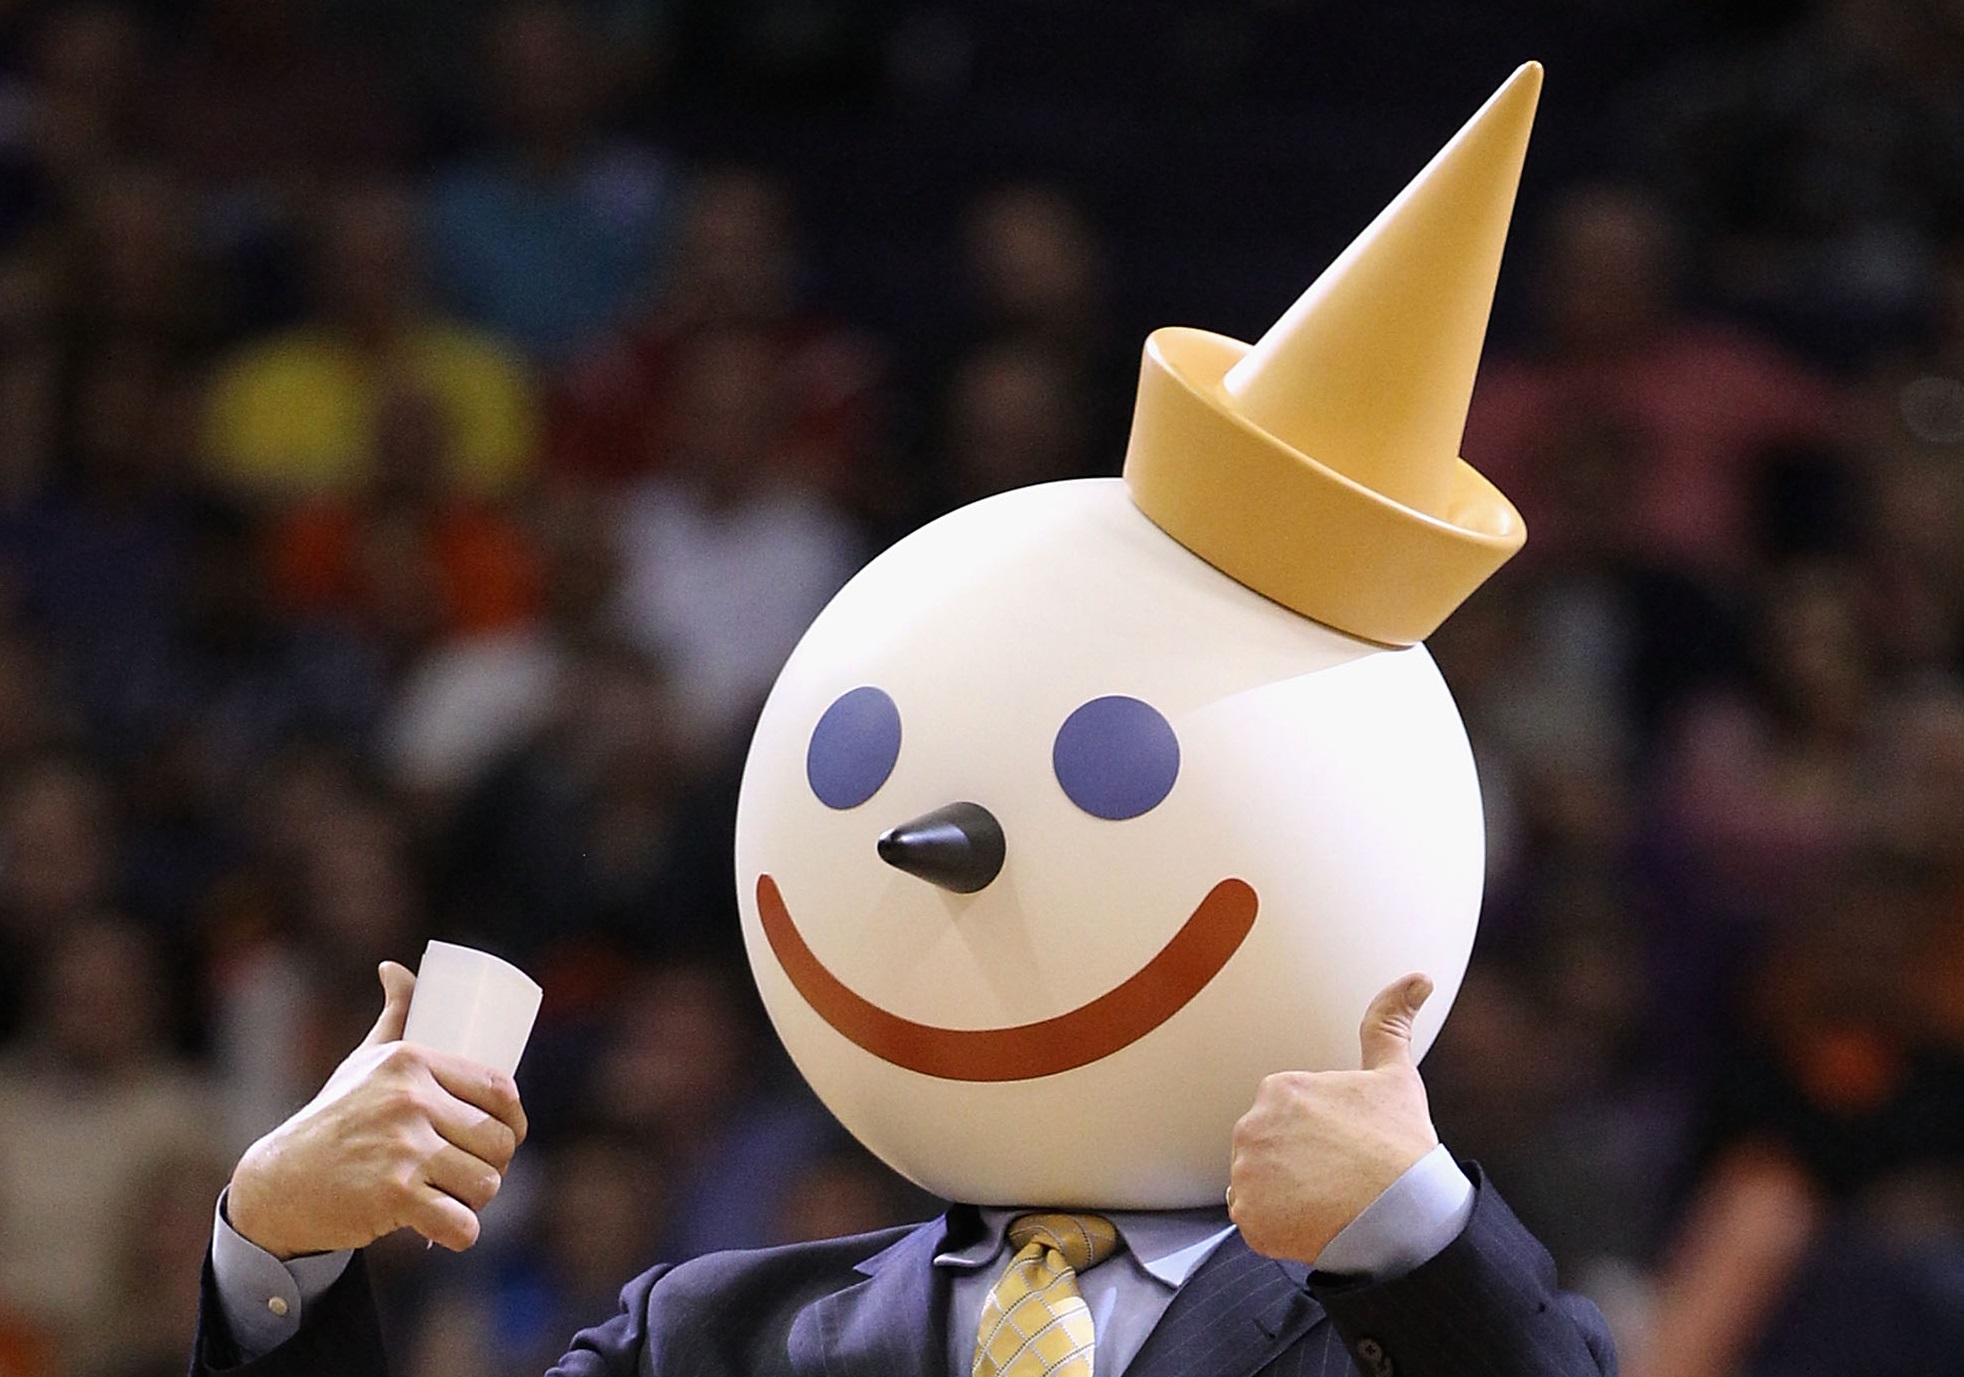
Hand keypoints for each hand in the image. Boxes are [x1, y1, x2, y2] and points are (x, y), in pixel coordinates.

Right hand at [226, 962, 529, 1258]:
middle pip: (498, 1141)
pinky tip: (447, 1231)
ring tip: (454, 1199)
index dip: (514, 1119)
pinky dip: (460, 1235)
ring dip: (477, 1201)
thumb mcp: (364, 1061)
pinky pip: (460, 1223)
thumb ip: (394, 1014)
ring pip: (486, 1182)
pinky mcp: (394, 1196)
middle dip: (494, 1164)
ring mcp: (402, 1149)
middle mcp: (410, 1100)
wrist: (278, 1182)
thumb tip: (396, 967)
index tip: (506, 1136)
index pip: (499, 1090)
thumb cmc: (334, 1118)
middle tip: (471, 1175)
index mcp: (412, 1062)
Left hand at [1228, 973, 1439, 1262]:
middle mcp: (1251, 1125)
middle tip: (1340, 1177)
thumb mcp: (1396, 1076)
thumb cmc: (1402, 1146)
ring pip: (1260, 1183)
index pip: (1288, 1118)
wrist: (1405, 1215)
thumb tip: (1418, 978)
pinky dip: (1279, 1226)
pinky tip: (1312, 1222)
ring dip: (1287, 1194)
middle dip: (1299, 1163)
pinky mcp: (1248, 1216)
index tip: (1346, 1148)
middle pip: (1270, 1149)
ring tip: (1329, 1200)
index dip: (1319, 1137)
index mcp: (1278, 1088)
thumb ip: (1391, 1022)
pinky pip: (1255, 1220)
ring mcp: (1246, 1172)